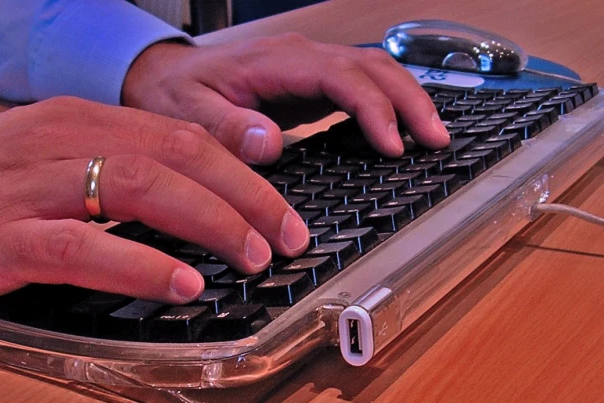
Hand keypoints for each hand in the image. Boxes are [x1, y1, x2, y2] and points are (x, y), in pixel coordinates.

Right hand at [0, 97, 309, 313]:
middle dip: (246, 195)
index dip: (239, 169)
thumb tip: (165, 196)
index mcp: (68, 121)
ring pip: (141, 188)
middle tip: (288, 232)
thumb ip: (94, 168)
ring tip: (255, 254)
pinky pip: (84, 246)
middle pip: (174, 154)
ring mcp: (27, 190)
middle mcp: (56, 143)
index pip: (176, 133)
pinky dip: (141, 261)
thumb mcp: (28, 160)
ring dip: (211, 222)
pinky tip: (181, 282)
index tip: (277, 203)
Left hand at [122, 34, 450, 162]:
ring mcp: (310, 68)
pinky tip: (403, 131)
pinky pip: (362, 85)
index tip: (392, 144)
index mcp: (276, 62)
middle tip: (436, 140)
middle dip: (409, 101)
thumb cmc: (176, 94)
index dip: (372, 108)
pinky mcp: (312, 84)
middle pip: (372, 66)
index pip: (340, 76)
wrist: (167, 79)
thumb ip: (226, 127)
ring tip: (434, 137)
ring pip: (375, 70)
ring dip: (408, 99)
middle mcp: (301, 57)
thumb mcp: (189, 113)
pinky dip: (389, 104)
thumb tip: (270, 142)